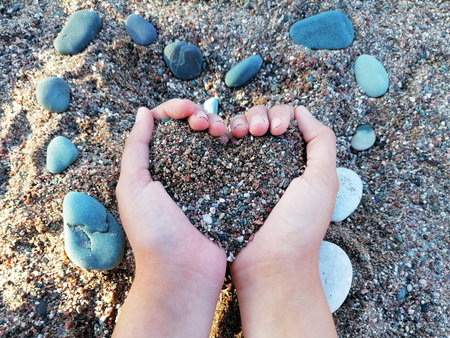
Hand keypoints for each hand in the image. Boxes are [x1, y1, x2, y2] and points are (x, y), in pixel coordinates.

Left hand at [114, 99, 226, 336]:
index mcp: (152, 167)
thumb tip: (143, 112)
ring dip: (217, 127)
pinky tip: (236, 142)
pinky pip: (227, 162)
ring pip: (210, 141)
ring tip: (224, 132)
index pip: (163, 125)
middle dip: (199, 115)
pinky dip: (231, 147)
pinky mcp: (221, 192)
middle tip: (208, 124)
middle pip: (189, 129)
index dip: (175, 110)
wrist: (183, 272)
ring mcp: (201, 181)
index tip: (190, 111)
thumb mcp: (133, 187)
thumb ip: (136, 147)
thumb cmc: (153, 232)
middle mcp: (176, 170)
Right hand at [230, 106, 338, 336]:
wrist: (269, 264)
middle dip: (258, 115)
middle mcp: (270, 161)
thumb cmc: (301, 225)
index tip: (277, 132)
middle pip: (260, 120)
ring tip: (236, 133)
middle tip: (256, 131)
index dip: (280, 116)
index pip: (286, 121)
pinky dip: (220, 136)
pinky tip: (221, 138)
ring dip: (238, 121)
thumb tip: (302, 111)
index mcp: (295, 159)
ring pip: (238, 130)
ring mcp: (245, 170)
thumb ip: (321, 141)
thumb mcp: (323, 180)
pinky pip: (220, 150)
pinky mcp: (225, 180)